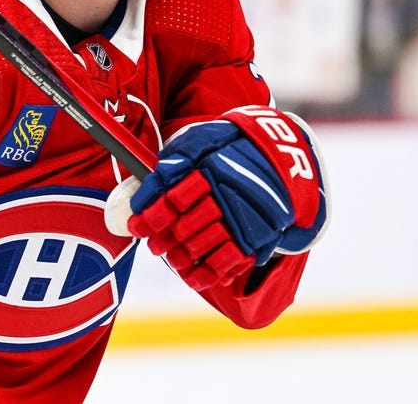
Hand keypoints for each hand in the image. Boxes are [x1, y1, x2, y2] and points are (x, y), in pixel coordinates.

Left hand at [108, 106, 327, 289]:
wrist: (279, 153)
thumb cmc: (227, 146)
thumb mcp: (200, 140)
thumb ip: (174, 162)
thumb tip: (148, 186)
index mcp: (210, 168)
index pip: (174, 199)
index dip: (152, 216)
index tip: (138, 225)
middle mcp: (228, 194)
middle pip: (188, 226)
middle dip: (165, 240)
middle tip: (154, 247)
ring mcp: (245, 217)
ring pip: (207, 246)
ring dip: (183, 258)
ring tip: (173, 260)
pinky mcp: (260, 234)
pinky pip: (231, 260)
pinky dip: (210, 273)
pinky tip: (193, 277)